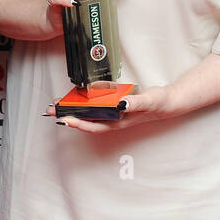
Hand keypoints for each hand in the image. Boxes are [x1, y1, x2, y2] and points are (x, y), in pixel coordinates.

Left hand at [47, 85, 174, 133]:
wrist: (168, 101)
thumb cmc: (158, 103)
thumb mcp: (148, 102)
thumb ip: (135, 103)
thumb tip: (120, 105)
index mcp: (120, 121)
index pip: (95, 126)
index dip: (80, 124)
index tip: (65, 120)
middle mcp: (114, 118)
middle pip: (88, 119)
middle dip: (69, 116)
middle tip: (51, 110)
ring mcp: (114, 111)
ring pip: (90, 112)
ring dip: (74, 108)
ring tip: (58, 103)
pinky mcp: (115, 103)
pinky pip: (97, 103)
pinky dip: (87, 99)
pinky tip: (79, 94)